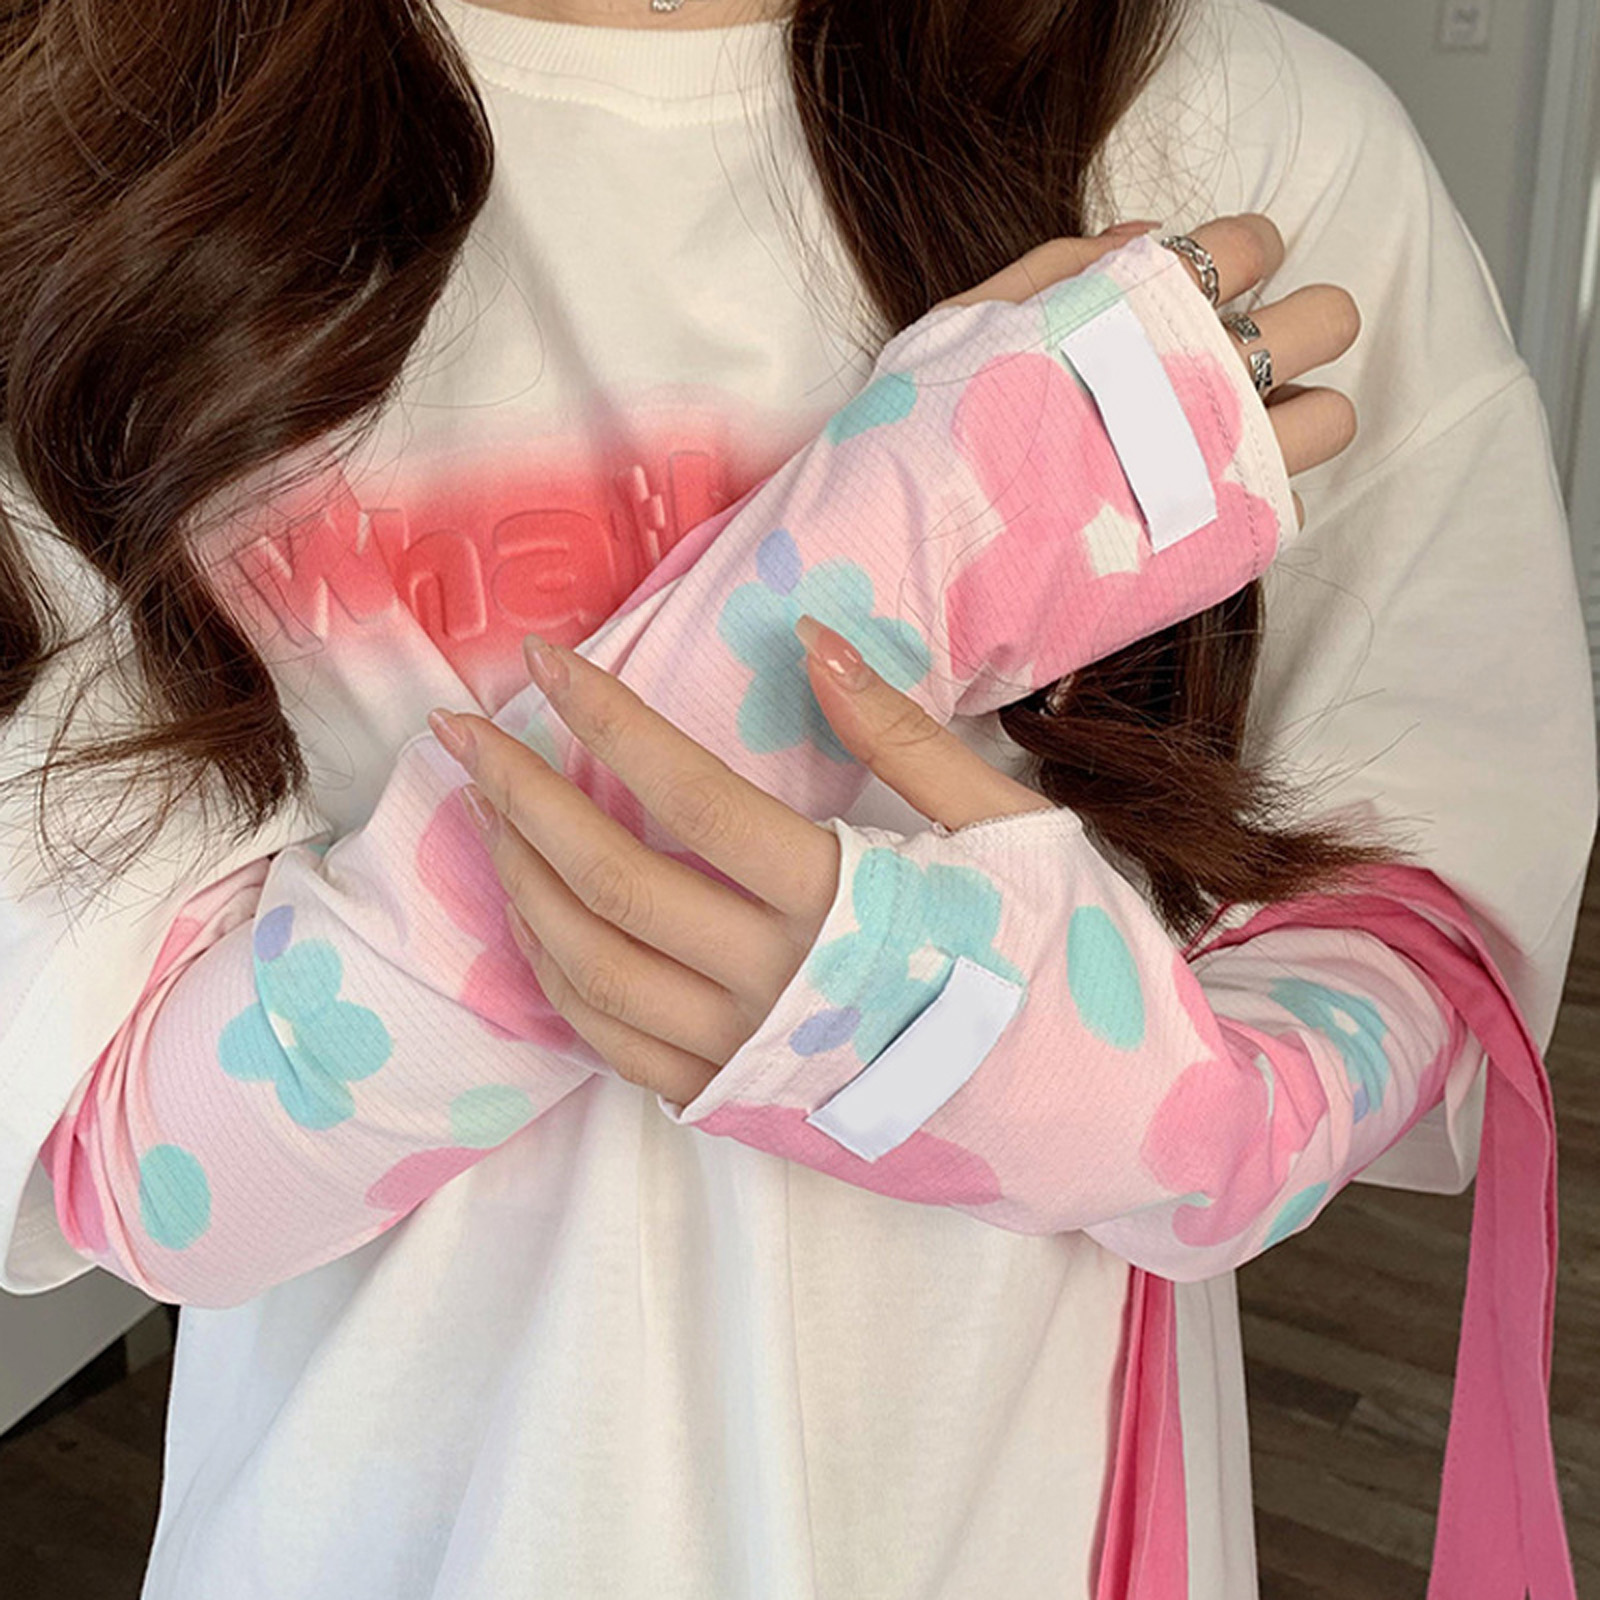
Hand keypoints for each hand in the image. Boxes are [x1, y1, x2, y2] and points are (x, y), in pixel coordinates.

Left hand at [429, 622, 1047, 1104]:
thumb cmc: (1071, 965)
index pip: (691, 796)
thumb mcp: (1014, 831)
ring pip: (592, 973)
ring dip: (524, 887)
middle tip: (461, 736)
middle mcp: (781, 989)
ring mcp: (753, 1062)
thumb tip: (812, 640)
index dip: (606, 720)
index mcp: (848, 905)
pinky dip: (558, 980)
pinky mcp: (741, 1112)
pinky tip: (540, 921)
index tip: (542, 663)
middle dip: (521, 799)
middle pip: (611, 883)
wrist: (1103, 1124)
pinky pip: (615, 1049)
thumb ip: (905, 737)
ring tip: (490, 818)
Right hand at [938, 213, 1357, 525]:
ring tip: (1233, 437)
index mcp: (1153, 307)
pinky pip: (1287, 506)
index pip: (1253, 243)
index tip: (1214, 286)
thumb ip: (1062, 267)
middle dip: (1297, 329)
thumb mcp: (967, 320)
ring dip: (1297, 418)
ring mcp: (1226, 461)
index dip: (1239, 256)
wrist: (922, 559)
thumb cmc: (926, 437)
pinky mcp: (1225, 541)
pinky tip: (1195, 504)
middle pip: (1328, 321)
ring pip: (1333, 419)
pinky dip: (1253, 500)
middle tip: (1241, 358)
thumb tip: (1149, 232)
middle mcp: (1207, 375)